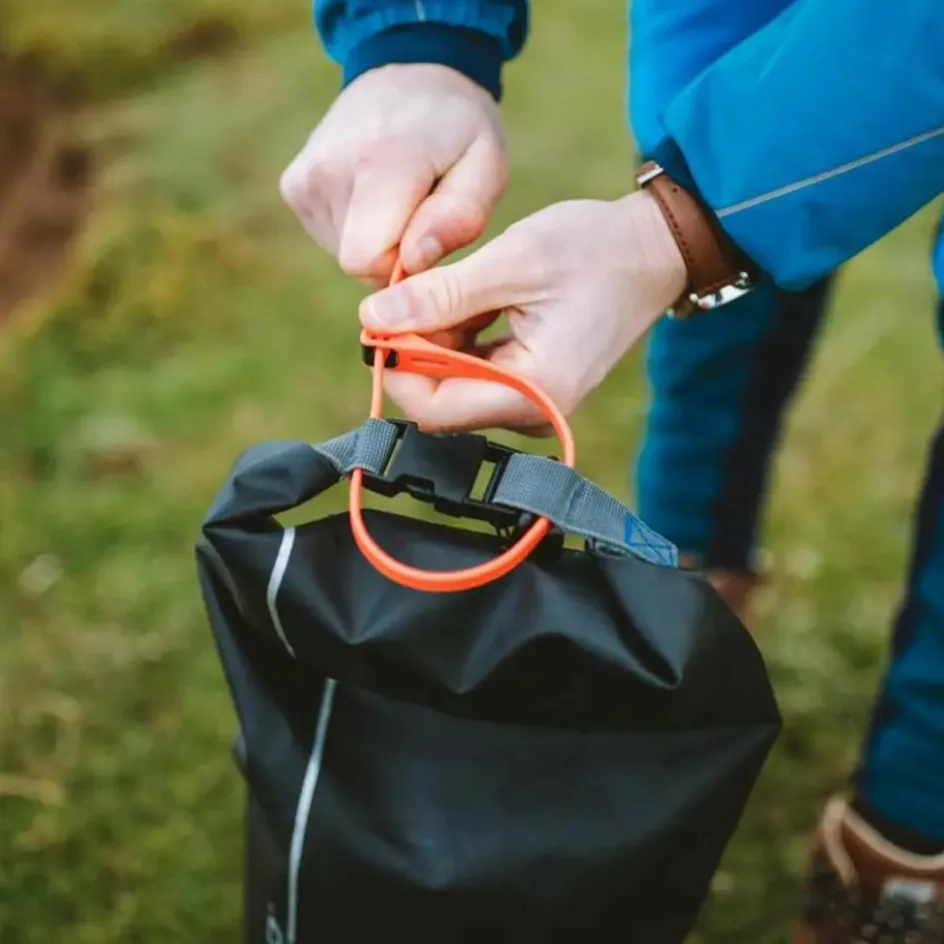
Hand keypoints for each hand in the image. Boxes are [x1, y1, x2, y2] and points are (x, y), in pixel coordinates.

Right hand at [280, 64, 506, 285]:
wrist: (410, 73)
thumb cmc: (457, 129)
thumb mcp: (486, 166)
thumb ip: (458, 218)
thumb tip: (411, 263)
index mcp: (381, 161)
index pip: (367, 261)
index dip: (404, 267)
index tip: (428, 236)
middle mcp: (329, 168)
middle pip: (359, 263)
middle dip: (394, 253)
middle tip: (419, 208)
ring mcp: (304, 178)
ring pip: (344, 253)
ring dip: (378, 238)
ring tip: (398, 193)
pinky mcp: (293, 186)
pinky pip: (330, 237)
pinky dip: (357, 226)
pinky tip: (374, 190)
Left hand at [359, 191, 686, 432]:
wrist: (652, 251)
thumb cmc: (595, 250)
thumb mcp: (511, 262)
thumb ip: (439, 295)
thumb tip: (373, 318)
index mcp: (536, 391)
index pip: (435, 408)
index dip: (398, 365)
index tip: (383, 316)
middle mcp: (535, 411)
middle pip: (440, 402)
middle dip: (417, 349)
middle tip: (417, 291)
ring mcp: (534, 403)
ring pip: (452, 388)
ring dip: (437, 340)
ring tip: (456, 287)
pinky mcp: (532, 388)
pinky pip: (474, 377)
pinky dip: (459, 341)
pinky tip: (474, 302)